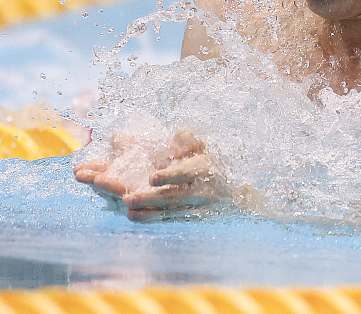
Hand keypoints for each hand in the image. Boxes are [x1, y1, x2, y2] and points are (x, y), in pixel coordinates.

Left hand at [74, 130, 226, 220]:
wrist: (233, 194)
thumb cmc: (209, 161)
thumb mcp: (202, 144)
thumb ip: (184, 140)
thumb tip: (169, 148)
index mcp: (205, 166)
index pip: (188, 171)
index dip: (171, 175)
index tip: (152, 178)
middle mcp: (203, 189)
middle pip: (175, 196)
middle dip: (151, 198)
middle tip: (127, 198)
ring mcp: (198, 206)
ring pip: (171, 211)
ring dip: (148, 212)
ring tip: (128, 211)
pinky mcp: (192, 217)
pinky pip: (171, 219)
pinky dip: (153, 218)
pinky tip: (136, 216)